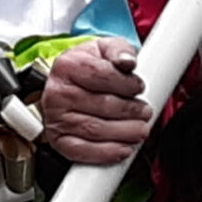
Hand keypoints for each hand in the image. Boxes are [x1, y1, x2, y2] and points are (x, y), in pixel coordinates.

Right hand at [41, 38, 150, 164]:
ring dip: (124, 133)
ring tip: (141, 130)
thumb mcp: (104, 48)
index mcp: (68, 65)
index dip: (126, 84)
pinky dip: (106, 153)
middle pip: (102, 105)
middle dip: (131, 110)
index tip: (139, 87)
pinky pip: (82, 150)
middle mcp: (58, 92)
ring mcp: (56, 117)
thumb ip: (119, 50)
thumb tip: (128, 60)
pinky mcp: (58, 139)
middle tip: (146, 112)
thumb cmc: (87, 67)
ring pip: (95, 129)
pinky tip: (123, 149)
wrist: (66, 84)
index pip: (102, 75)